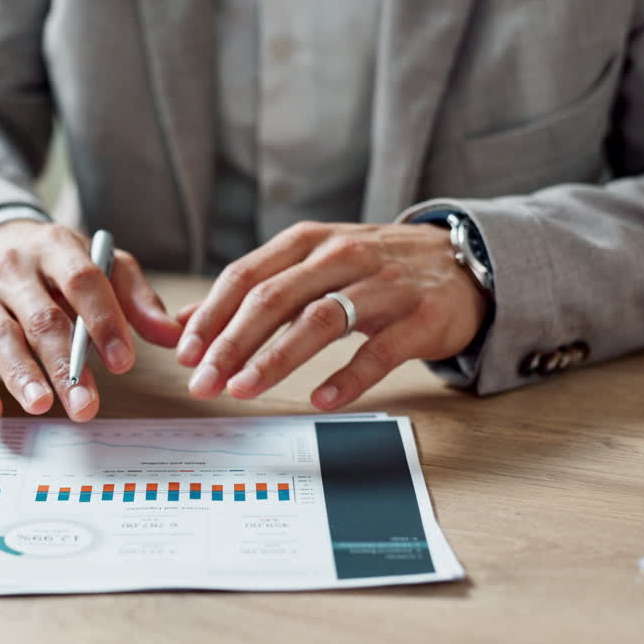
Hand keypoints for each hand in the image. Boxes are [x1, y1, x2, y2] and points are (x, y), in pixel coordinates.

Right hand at [0, 220, 182, 421]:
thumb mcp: (96, 265)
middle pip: (42, 319)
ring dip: (22, 375)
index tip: (123, 362)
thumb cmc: (51, 266)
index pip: (82, 281)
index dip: (104, 321)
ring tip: (42, 405)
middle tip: (87, 406)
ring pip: (1, 338)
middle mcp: (12, 269)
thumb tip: (171, 335)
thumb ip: (134, 298)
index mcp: (54, 247)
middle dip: (66, 365)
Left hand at [176, 221, 487, 409]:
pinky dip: (348, 377)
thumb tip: (182, 322)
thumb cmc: (373, 269)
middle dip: (231, 343)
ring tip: (244, 389)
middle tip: (204, 382)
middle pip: (274, 298)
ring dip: (276, 358)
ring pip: (319, 320)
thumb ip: (252, 291)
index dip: (211, 316)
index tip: (185, 354)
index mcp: (307, 243)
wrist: (461, 262)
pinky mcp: (419, 317)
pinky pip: (378, 350)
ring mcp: (382, 285)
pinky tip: (321, 400)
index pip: (245, 277)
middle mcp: (341, 256)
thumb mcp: (310, 266)